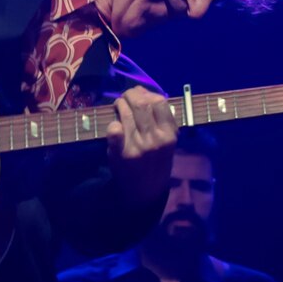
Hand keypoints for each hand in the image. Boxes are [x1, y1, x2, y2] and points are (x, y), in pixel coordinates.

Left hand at [107, 86, 177, 205]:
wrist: (146, 191)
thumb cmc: (157, 161)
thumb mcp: (167, 140)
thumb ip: (159, 117)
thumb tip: (142, 91)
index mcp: (169, 134)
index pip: (159, 102)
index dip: (146, 93)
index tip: (139, 94)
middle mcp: (155, 139)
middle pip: (141, 104)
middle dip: (130, 95)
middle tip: (125, 97)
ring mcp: (138, 146)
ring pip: (126, 113)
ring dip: (120, 104)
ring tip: (119, 106)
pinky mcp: (122, 153)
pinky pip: (114, 130)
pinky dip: (113, 124)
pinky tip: (114, 125)